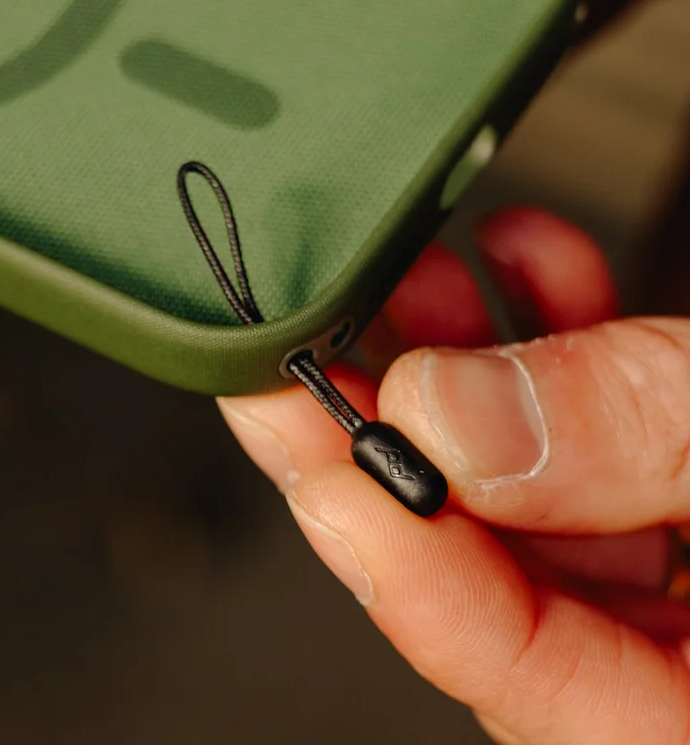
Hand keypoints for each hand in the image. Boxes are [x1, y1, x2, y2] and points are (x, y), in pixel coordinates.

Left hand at [219, 208, 689, 743]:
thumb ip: (642, 430)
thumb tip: (454, 417)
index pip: (537, 684)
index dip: (414, 581)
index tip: (325, 476)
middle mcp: (686, 643)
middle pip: (499, 575)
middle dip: (389, 451)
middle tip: (297, 372)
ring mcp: (678, 557)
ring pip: (522, 485)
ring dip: (452, 371)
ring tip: (408, 285)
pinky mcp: (673, 475)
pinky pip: (581, 428)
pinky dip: (542, 339)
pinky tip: (513, 265)